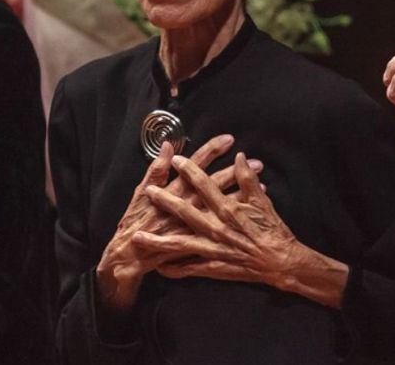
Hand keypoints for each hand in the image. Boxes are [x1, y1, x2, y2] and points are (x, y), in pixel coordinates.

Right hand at [95, 134, 252, 310]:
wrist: (132, 255)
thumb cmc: (136, 221)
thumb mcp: (140, 193)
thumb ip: (155, 170)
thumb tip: (166, 146)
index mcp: (174, 190)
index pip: (196, 165)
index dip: (212, 151)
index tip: (229, 139)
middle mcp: (188, 206)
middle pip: (215, 185)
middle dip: (236, 171)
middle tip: (258, 161)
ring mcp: (195, 224)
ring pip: (223, 206)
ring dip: (241, 192)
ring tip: (261, 181)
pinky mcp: (199, 240)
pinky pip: (226, 224)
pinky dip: (239, 216)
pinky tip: (253, 209)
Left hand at [137, 152, 346, 308]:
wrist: (280, 262)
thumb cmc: (272, 230)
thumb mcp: (263, 201)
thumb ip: (248, 179)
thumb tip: (240, 157)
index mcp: (228, 209)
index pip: (205, 185)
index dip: (190, 170)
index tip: (176, 159)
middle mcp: (216, 228)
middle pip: (185, 211)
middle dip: (164, 200)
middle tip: (149, 191)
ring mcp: (213, 249)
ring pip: (180, 243)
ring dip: (158, 240)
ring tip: (138, 237)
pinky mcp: (213, 267)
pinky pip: (189, 269)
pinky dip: (174, 269)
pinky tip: (159, 267)